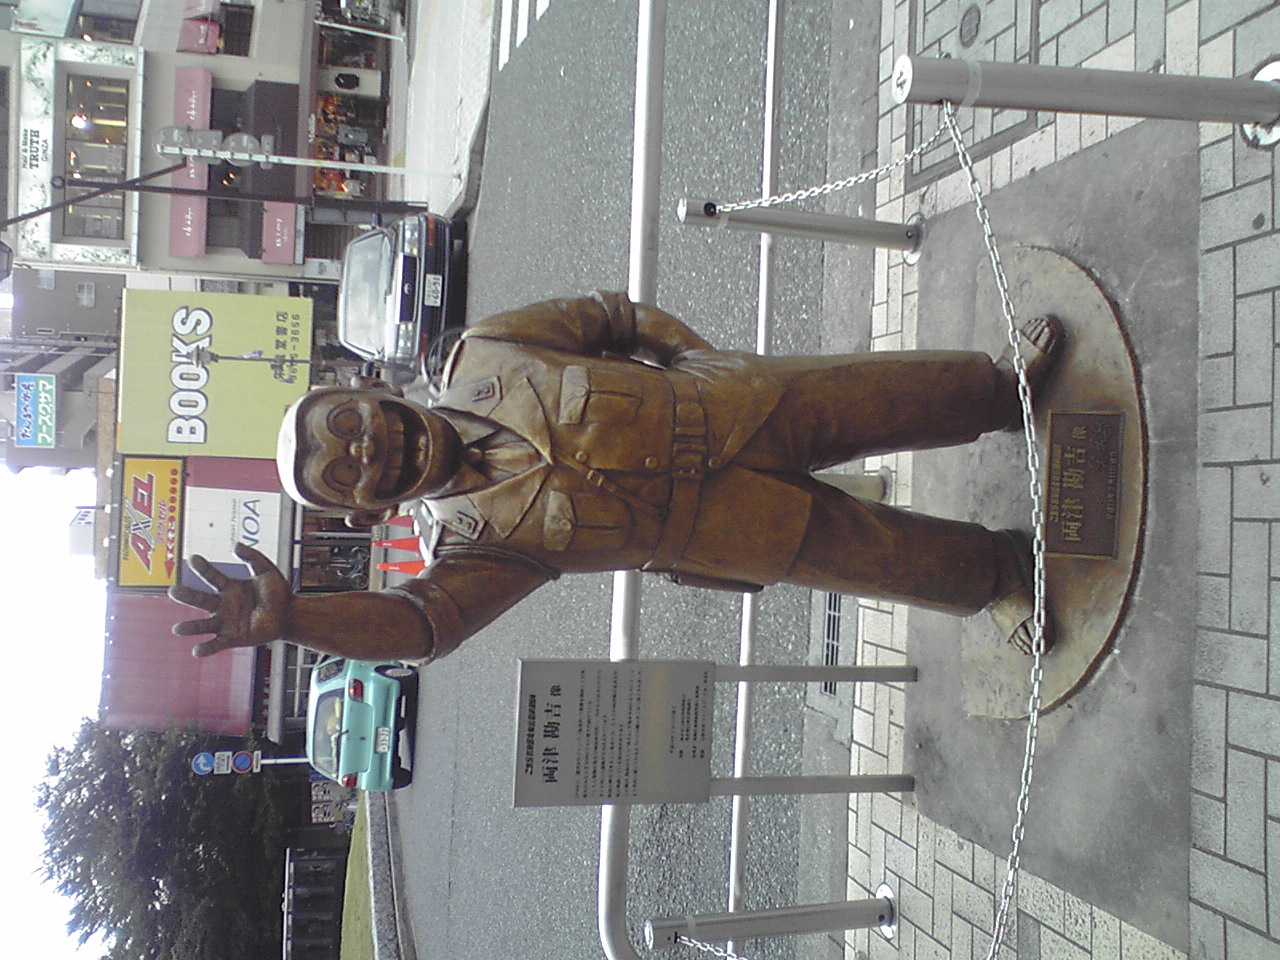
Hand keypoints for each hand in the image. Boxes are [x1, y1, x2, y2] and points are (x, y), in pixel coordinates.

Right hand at [169, 543, 292, 657]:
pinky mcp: (232, 638)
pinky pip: (216, 644)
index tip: (193, 559)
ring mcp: (226, 622)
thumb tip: (234, 545)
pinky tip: (196, 651)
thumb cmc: (277, 592)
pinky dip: (206, 648)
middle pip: (200, 600)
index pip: (212, 576)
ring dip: (190, 627)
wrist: (290, 614)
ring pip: (203, 625)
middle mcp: (223, 605)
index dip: (203, 568)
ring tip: (177, 629)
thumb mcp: (266, 570)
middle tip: (172, 591)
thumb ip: (253, 557)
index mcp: (229, 588)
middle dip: (186, 596)